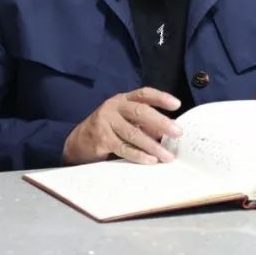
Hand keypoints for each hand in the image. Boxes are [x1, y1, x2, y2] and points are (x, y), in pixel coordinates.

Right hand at [62, 87, 182, 165]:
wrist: (78, 141)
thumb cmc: (108, 129)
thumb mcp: (124, 120)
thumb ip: (144, 123)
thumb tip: (168, 130)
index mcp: (122, 100)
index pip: (143, 94)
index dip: (160, 98)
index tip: (177, 104)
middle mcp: (114, 107)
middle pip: (140, 111)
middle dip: (161, 122)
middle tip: (177, 132)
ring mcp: (106, 122)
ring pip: (133, 133)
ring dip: (152, 145)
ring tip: (167, 155)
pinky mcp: (101, 138)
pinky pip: (123, 148)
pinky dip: (138, 155)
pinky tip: (150, 160)